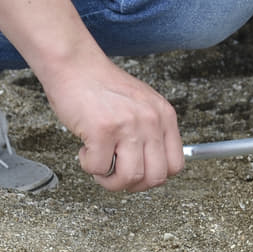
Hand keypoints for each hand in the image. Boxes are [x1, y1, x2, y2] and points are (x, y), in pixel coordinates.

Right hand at [41, 58, 183, 191]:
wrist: (76, 66)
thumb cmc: (103, 87)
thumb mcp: (143, 104)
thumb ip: (152, 130)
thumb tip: (151, 165)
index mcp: (165, 116)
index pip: (176, 165)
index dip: (154, 177)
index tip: (138, 173)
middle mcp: (152, 121)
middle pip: (155, 177)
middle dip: (132, 185)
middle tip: (115, 174)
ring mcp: (129, 126)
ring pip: (129, 178)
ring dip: (109, 180)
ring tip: (99, 163)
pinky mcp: (103, 130)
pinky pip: (98, 168)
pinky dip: (88, 166)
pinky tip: (85, 149)